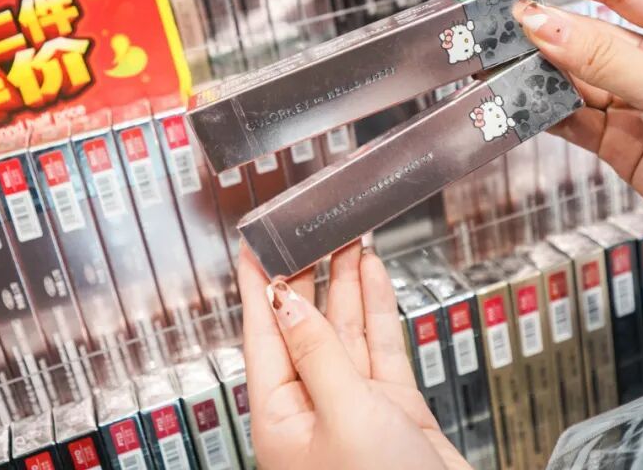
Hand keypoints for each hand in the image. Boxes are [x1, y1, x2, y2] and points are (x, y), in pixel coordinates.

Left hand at [238, 243, 472, 469]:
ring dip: (345, 281)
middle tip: (309, 227)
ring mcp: (353, 404)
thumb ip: (319, 353)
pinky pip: (380, 345)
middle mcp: (311, 407)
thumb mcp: (343, 415)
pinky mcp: (392, 406)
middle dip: (307, 273)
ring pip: (345, 328)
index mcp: (278, 416)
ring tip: (344, 236)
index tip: (251, 243)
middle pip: (303, 323)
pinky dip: (378, 308)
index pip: (260, 333)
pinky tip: (372, 274)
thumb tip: (288, 303)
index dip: (256, 284)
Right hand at [501, 0, 642, 308]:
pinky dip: (544, 115)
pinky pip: (573, 122)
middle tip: (493, 21)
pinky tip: (519, 107)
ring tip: (495, 65)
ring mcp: (639, 107)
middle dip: (542, 25)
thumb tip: (542, 22)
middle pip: (587, 32)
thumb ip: (602, 58)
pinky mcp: (625, 147)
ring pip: (574, 80)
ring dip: (537, 74)